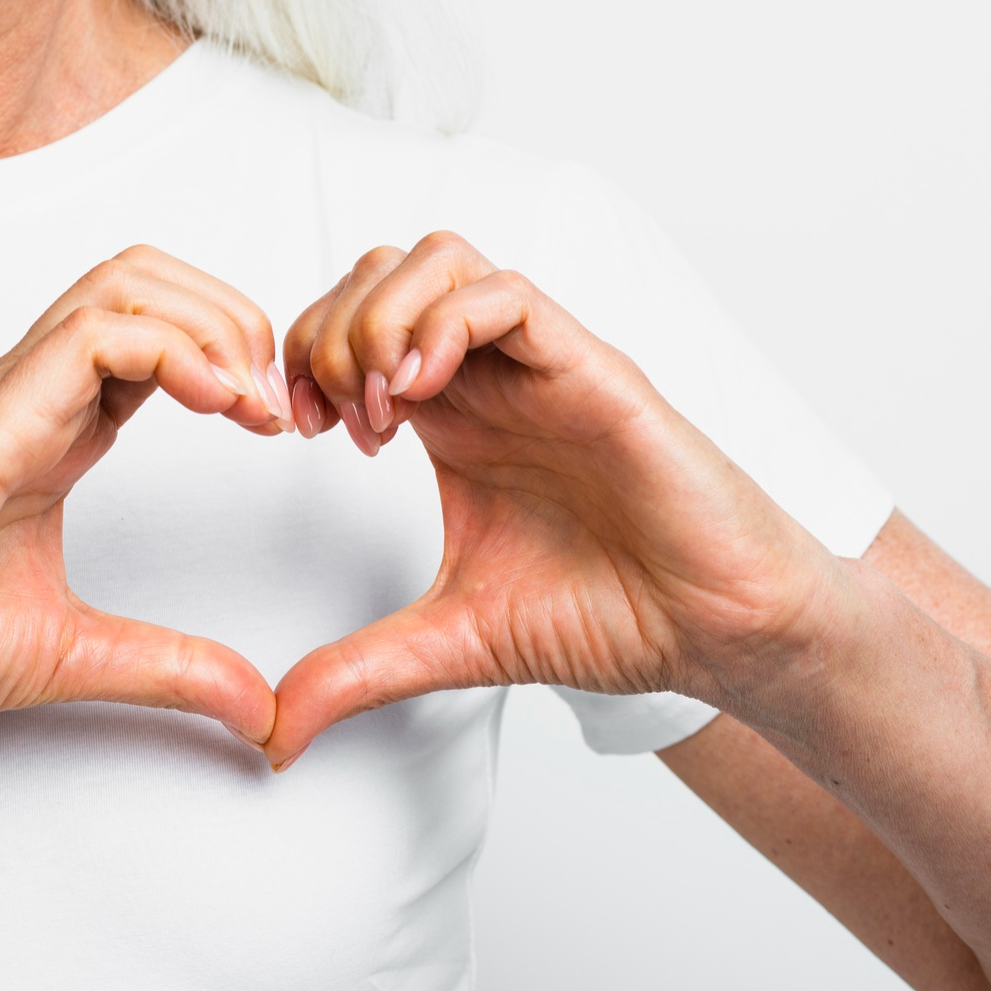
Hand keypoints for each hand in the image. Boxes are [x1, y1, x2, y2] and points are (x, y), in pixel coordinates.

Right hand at [0, 245, 289, 782]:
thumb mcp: (82, 653)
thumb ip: (172, 666)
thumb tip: (258, 708)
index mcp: (50, 426)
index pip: (149, 331)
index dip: (226, 354)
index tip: (274, 424)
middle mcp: (29, 391)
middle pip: (142, 278)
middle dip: (229, 315)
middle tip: (274, 401)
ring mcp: (6, 394)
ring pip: (121, 283)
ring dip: (208, 322)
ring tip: (251, 401)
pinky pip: (92, 335)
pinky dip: (172, 350)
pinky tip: (213, 404)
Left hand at [269, 233, 850, 766]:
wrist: (716, 634)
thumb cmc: (609, 614)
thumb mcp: (449, 640)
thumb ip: (357, 670)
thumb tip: (274, 731)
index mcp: (447, 412)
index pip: (348, 321)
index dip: (304, 359)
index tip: (301, 432)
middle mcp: (486, 372)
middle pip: (377, 272)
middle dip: (329, 330)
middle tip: (336, 420)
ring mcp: (537, 362)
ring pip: (437, 259)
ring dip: (381, 318)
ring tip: (381, 407)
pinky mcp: (590, 368)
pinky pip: (505, 294)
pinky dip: (444, 324)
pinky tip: (423, 396)